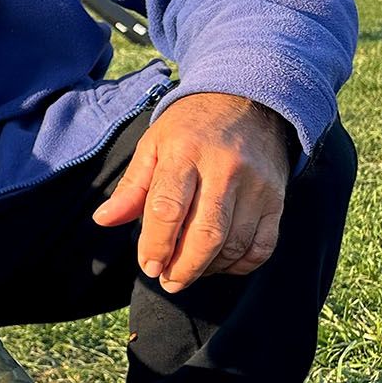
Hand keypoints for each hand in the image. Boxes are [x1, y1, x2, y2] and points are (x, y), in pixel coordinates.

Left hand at [91, 93, 293, 292]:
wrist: (248, 101)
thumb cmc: (191, 128)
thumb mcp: (153, 145)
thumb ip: (132, 186)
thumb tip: (103, 221)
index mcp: (185, 153)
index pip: (168, 208)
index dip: (156, 244)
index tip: (148, 265)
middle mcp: (224, 169)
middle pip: (206, 233)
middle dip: (183, 267)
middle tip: (167, 282)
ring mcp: (256, 186)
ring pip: (235, 243)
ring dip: (209, 268)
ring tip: (188, 273)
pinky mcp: (277, 199)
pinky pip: (263, 245)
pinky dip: (241, 265)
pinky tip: (219, 266)